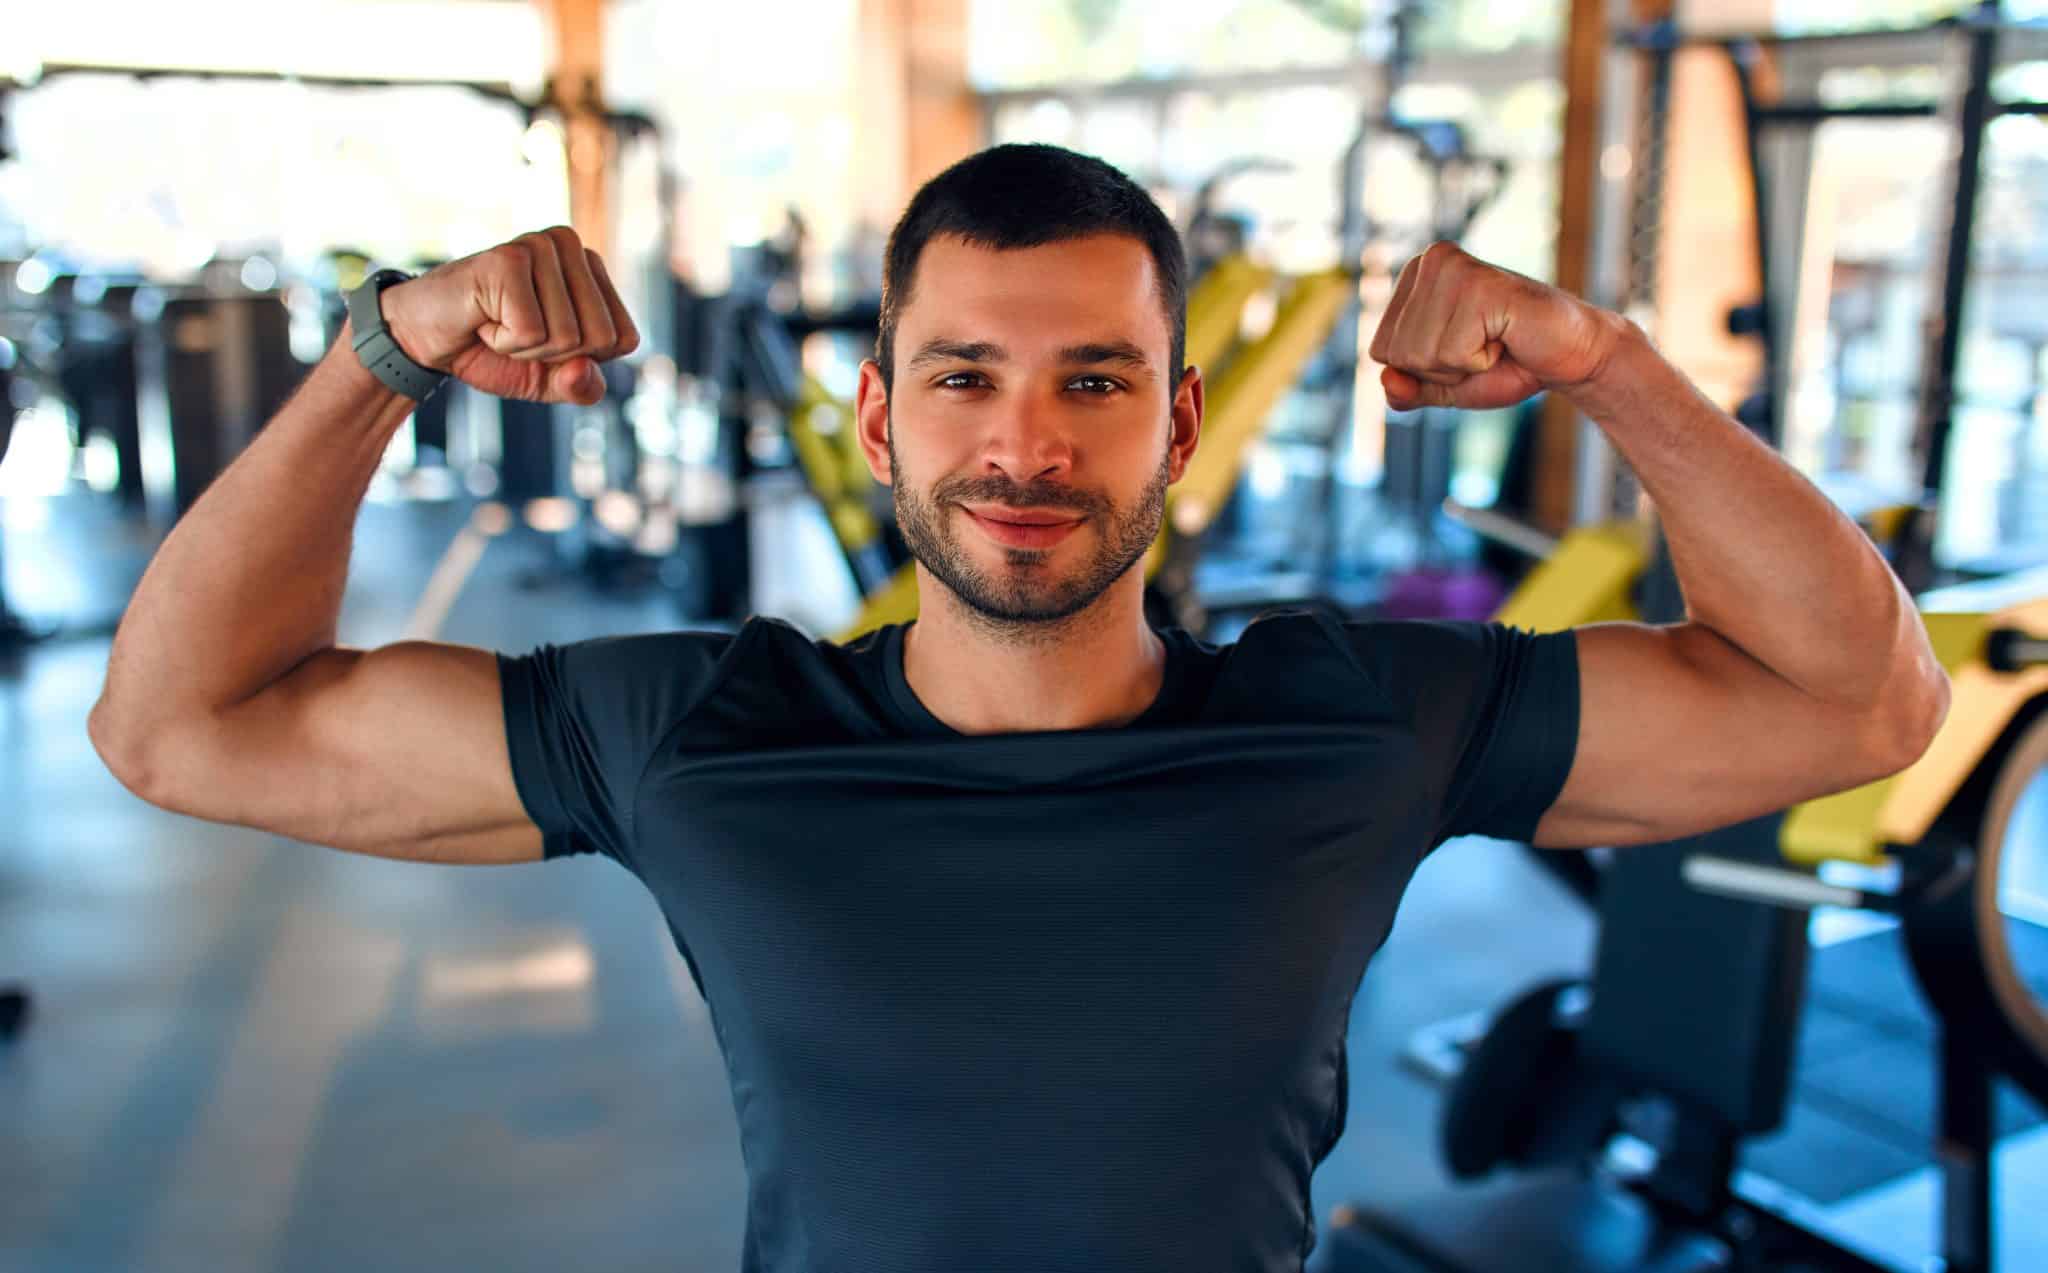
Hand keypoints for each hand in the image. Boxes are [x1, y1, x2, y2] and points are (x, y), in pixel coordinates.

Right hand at [377, 226, 640, 405]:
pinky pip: (530, 332)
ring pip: (568, 337)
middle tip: (515, 331)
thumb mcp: (548, 379)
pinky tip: (482, 318)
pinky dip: (502, 341)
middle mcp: (569, 245)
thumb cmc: (489, 351)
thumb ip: (581, 385)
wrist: (423, 338)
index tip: (542, 340)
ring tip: (496, 322)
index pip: (624, 339)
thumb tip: (584, 370)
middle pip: (601, 339)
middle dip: (554, 355)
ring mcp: (539, 246)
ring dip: (524, 348)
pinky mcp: (509, 258)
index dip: (583, 359)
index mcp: (591, 266)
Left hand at [1368, 241, 1624, 411]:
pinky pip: (1451, 353)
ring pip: (1420, 356)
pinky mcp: (1479, 284)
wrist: (1570, 356)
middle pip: (1397, 354)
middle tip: (1484, 347)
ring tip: (1495, 340)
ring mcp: (1452, 267)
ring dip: (1463, 366)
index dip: (1423, 371)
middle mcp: (1429, 260)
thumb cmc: (1508, 363)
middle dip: (1441, 369)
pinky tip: (1506, 337)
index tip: (1464, 349)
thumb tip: (1387, 380)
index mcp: (1413, 275)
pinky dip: (1481, 361)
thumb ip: (1407, 389)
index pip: (1381, 352)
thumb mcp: (1444, 384)